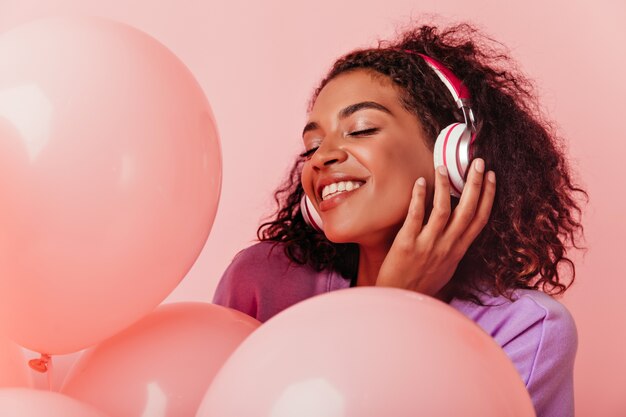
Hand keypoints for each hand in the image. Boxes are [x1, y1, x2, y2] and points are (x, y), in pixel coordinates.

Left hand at [376, 158, 495, 296]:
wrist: (401, 299)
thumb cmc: (422, 283)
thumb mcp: (447, 266)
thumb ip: (454, 246)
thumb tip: (459, 228)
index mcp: (458, 250)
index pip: (479, 219)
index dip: (488, 196)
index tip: (491, 176)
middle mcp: (447, 246)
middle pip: (467, 211)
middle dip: (475, 185)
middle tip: (478, 162)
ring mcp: (428, 245)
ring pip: (442, 210)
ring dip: (445, 187)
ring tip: (443, 167)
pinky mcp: (407, 245)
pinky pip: (415, 217)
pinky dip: (418, 198)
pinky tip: (420, 182)